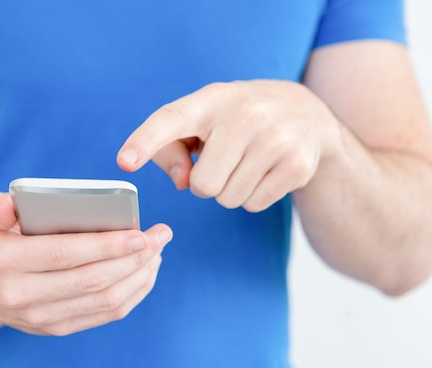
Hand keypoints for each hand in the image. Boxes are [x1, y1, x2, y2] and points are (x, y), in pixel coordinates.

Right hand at [0, 192, 171, 335]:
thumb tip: (12, 206)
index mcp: (3, 262)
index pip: (63, 254)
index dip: (105, 246)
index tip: (140, 234)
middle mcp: (21, 296)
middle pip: (91, 279)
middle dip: (134, 258)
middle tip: (161, 236)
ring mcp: (40, 318)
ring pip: (104, 300)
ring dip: (139, 276)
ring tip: (158, 251)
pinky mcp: (57, 328)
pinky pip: (105, 314)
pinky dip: (133, 293)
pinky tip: (146, 271)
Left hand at [117, 80, 340, 210]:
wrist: (306, 114)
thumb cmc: (236, 121)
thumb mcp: (201, 121)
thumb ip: (172, 149)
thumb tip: (183, 181)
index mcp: (212, 99)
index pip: (172, 119)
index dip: (145, 142)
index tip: (125, 162)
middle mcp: (246, 114)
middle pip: (202, 185)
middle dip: (206, 183)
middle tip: (224, 161)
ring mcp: (276, 139)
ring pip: (228, 199)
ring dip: (230, 191)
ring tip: (246, 163)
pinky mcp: (297, 165)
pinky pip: (253, 205)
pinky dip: (253, 197)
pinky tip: (266, 171)